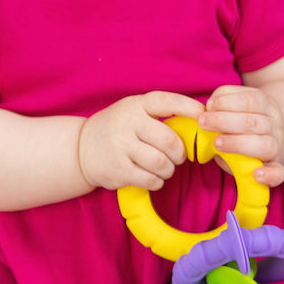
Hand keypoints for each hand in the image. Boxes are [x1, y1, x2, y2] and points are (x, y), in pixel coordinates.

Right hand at [78, 91, 204, 189]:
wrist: (80, 149)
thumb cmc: (117, 129)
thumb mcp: (133, 112)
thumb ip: (159, 115)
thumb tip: (200, 121)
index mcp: (135, 105)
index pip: (167, 101)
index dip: (189, 107)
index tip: (203, 115)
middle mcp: (127, 124)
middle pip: (170, 142)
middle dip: (180, 153)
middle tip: (177, 157)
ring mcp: (120, 147)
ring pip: (162, 163)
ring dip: (169, 170)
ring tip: (164, 168)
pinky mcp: (118, 170)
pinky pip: (150, 180)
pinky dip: (157, 181)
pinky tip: (153, 177)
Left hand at [198, 85, 283, 186]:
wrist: (260, 136)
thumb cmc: (238, 120)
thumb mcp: (233, 105)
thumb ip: (221, 103)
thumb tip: (210, 107)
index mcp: (265, 105)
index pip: (252, 100)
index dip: (229, 102)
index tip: (210, 105)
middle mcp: (274, 125)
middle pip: (255, 123)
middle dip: (225, 121)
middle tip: (203, 123)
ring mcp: (275, 146)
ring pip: (265, 145)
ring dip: (237, 143)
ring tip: (217, 143)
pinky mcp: (274, 166)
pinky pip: (278, 172)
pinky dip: (270, 175)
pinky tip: (257, 175)